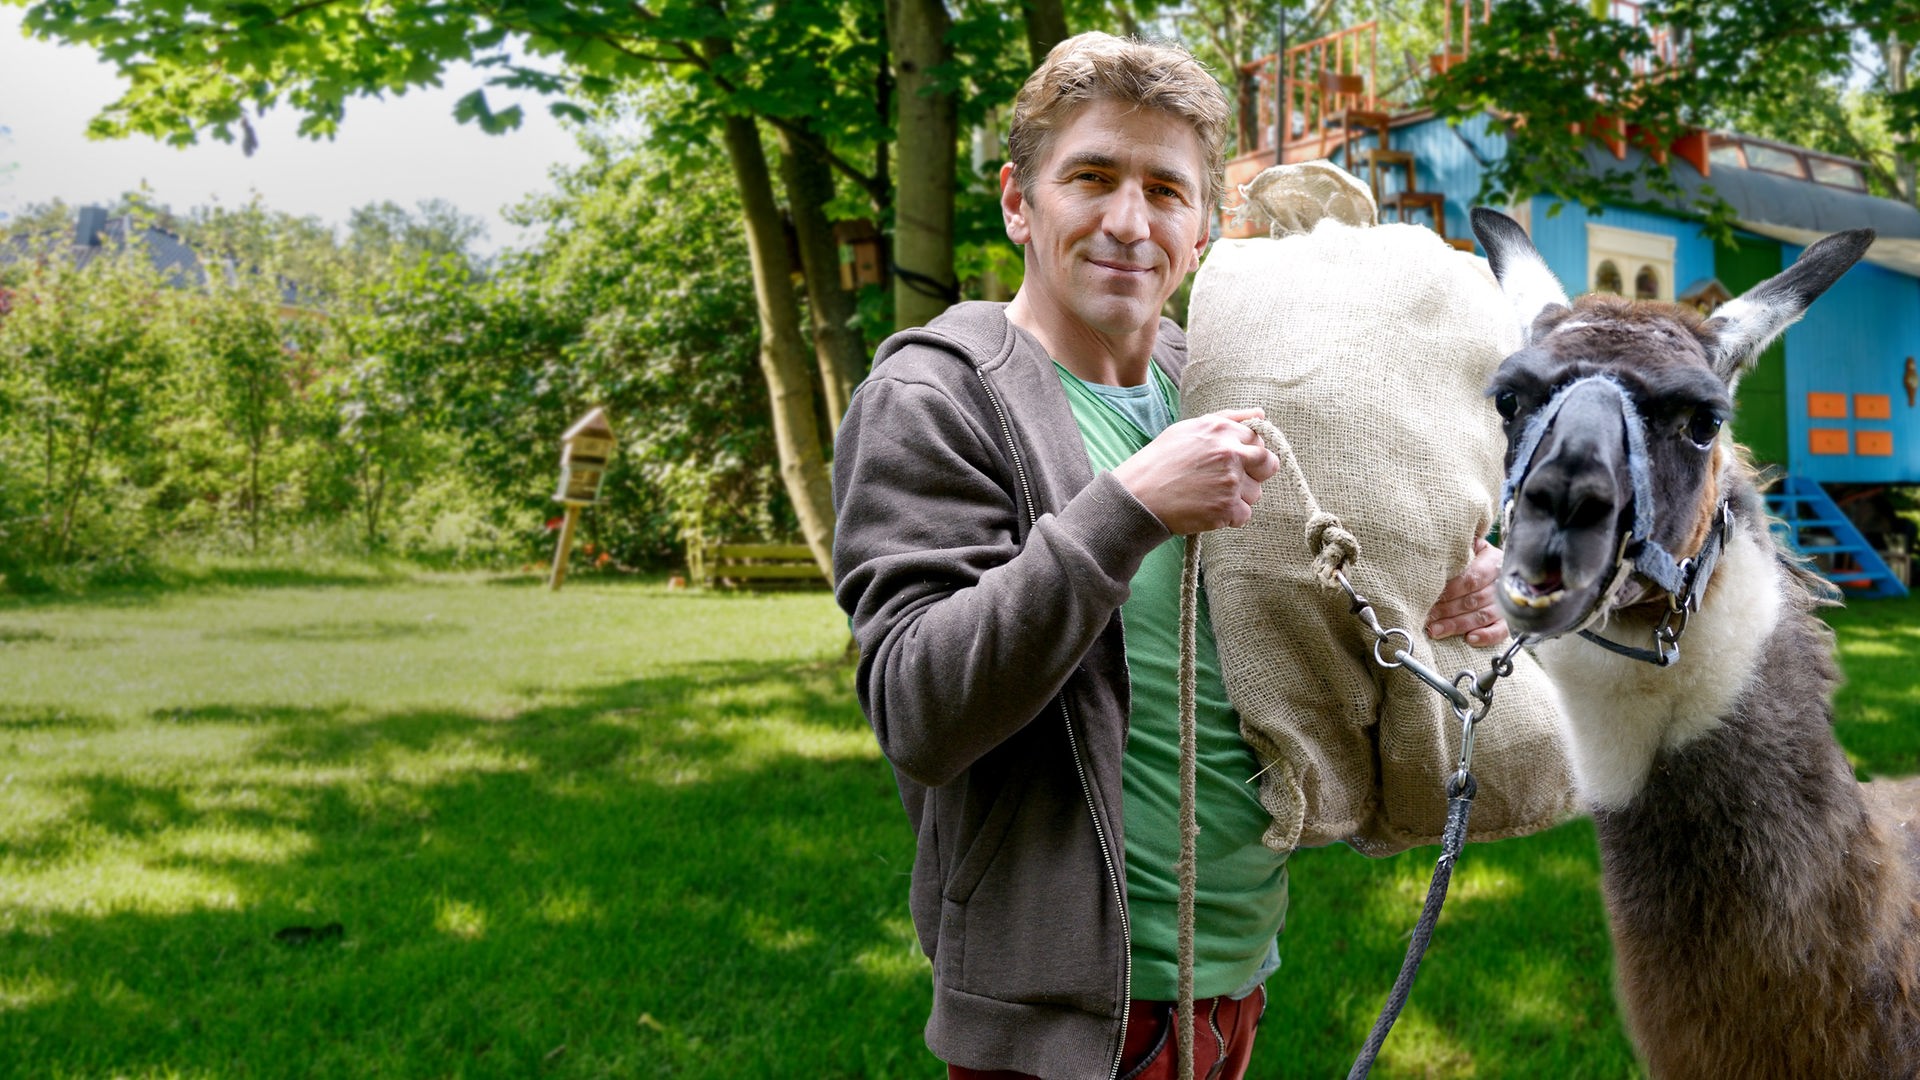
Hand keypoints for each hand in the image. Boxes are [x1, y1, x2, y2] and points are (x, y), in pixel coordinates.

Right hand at [1111, 408, 1279, 533]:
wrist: (1137, 497)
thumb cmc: (1159, 462)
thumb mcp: (1189, 429)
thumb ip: (1228, 419)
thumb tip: (1260, 413)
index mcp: (1221, 429)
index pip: (1258, 438)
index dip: (1248, 452)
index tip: (1232, 461)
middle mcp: (1230, 452)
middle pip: (1268, 464)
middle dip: (1256, 474)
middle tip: (1231, 481)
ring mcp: (1230, 481)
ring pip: (1255, 493)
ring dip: (1239, 498)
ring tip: (1210, 496)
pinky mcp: (1226, 508)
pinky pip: (1244, 515)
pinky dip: (1230, 517)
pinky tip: (1208, 510)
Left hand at [1426, 536, 1508, 646]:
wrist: (1509, 569)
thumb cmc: (1479, 558)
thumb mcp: (1473, 547)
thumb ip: (1460, 549)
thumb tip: (1438, 550)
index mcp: (1493, 561)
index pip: (1470, 578)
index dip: (1450, 591)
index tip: (1428, 598)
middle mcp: (1502, 582)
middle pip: (1473, 599)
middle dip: (1447, 611)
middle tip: (1427, 618)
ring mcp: (1507, 602)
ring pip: (1482, 616)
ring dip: (1457, 625)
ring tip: (1436, 631)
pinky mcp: (1510, 619)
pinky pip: (1502, 630)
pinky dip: (1487, 636)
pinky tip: (1470, 639)